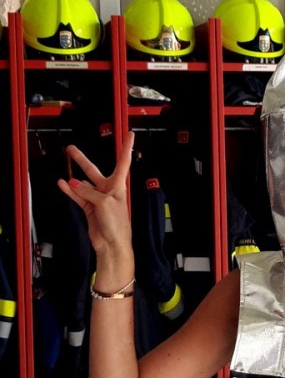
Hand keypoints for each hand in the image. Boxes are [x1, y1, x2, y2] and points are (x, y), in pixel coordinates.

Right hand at [57, 132, 134, 257]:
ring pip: (82, 185)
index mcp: (119, 185)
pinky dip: (69, 191)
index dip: (126, 147)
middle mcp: (108, 190)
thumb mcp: (104, 202)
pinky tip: (61, 183)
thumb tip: (74, 184)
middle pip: (93, 170)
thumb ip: (88, 191)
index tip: (130, 135)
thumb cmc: (117, 224)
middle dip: (82, 160)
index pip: (124, 161)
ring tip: (65, 173)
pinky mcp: (89, 208)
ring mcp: (98, 198)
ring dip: (74, 182)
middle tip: (71, 149)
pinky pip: (77, 196)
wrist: (112, 243)